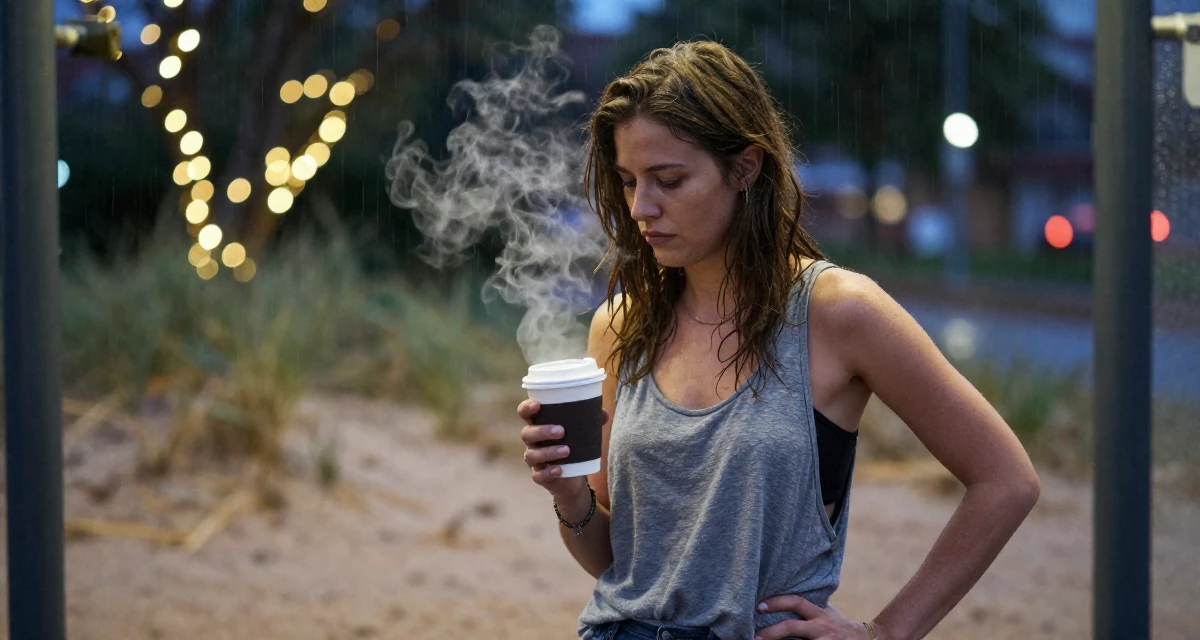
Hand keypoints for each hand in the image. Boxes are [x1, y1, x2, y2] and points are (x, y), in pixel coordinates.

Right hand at [517, 399, 608, 501]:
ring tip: (567, 450)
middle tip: (562, 431)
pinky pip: (538, 475)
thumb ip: (591, 422)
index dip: (526, 408)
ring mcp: (534, 460)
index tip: (537, 405)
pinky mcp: (539, 476)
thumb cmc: (573, 448)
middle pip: (526, 433)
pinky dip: (548, 472)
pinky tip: (559, 469)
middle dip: (542, 431)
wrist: (573, 479)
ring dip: (548, 452)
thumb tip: (603, 413)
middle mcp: (532, 442)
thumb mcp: (582, 434)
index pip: (525, 413)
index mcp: (539, 426)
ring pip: (532, 454)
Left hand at [754, 595, 871, 639]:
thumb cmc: (840, 625)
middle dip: (771, 632)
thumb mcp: (827, 611)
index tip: (759, 605)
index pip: (796, 601)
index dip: (777, 602)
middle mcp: (820, 627)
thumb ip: (810, 605)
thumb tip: (785, 595)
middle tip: (754, 637)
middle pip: (792, 627)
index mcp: (819, 613)